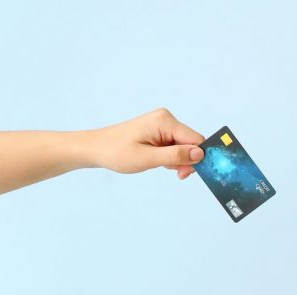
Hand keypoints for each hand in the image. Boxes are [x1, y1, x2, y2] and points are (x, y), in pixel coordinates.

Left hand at [84, 108, 204, 179]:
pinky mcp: (159, 131)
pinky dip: (172, 157)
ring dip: (178, 160)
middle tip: (176, 174)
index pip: (196, 139)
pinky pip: (175, 145)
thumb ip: (176, 155)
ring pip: (184, 146)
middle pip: (192, 143)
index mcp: (165, 121)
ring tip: (161, 166)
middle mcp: (166, 119)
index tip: (188, 173)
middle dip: (187, 160)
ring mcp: (163, 124)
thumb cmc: (116, 152)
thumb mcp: (148, 158)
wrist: (96, 148)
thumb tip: (200, 154)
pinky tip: (160, 161)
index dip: (198, 158)